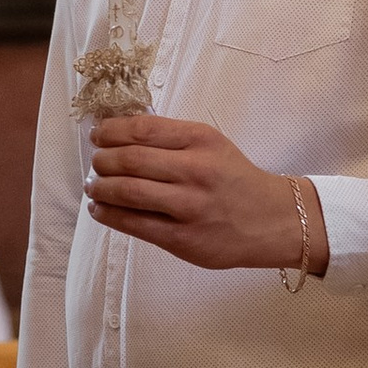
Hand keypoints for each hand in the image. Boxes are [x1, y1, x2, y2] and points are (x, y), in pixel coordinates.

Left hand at [86, 115, 325, 272]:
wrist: (273, 220)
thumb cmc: (235, 180)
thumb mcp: (212, 145)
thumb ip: (172, 139)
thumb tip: (118, 134)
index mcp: (201, 140)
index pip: (142, 129)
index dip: (111, 131)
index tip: (98, 135)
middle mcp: (195, 170)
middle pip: (130, 160)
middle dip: (102, 161)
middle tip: (96, 163)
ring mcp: (189, 207)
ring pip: (128, 192)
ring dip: (101, 187)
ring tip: (94, 186)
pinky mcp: (182, 239)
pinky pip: (135, 224)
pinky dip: (109, 215)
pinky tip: (100, 209)